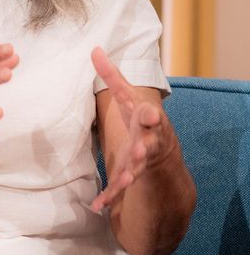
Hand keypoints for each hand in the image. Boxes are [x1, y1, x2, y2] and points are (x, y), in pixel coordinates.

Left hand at [90, 47, 174, 212]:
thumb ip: (110, 75)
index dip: (149, 115)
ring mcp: (140, 163)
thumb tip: (94, 48)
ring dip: (129, 175)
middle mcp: (147, 142)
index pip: (149, 116)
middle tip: (139, 149)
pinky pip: (119, 189)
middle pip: (148, 145)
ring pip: (136, 171)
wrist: (160, 151)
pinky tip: (97, 206)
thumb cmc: (139, 118)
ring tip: (122, 182)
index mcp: (146, 121)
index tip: (148, 113)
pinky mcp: (129, 177)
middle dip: (144, 147)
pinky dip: (108, 198)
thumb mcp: (127, 96)